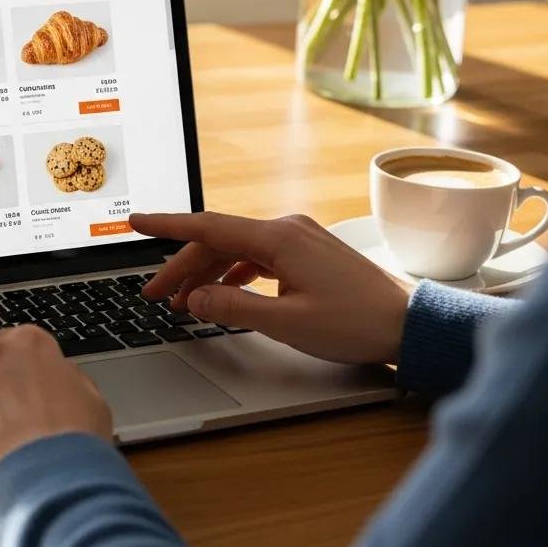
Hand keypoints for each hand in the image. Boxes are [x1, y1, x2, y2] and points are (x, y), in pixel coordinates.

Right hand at [131, 211, 410, 364]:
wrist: (410, 324)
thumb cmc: (356, 323)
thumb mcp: (289, 322)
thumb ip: (234, 307)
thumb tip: (194, 298)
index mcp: (279, 238)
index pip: (209, 227)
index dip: (168, 226)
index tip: (137, 221)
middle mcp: (286, 228)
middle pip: (218, 241)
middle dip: (182, 267)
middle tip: (155, 295)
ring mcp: (298, 238)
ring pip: (236, 249)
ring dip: (207, 273)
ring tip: (184, 303)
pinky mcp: (307, 252)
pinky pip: (257, 256)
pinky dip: (233, 274)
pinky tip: (222, 294)